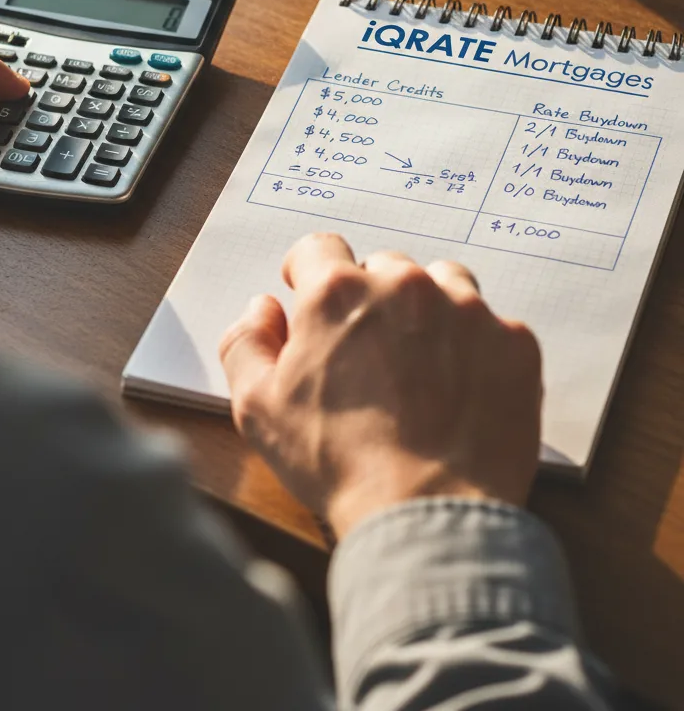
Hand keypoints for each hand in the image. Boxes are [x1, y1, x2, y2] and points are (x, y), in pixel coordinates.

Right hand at [219, 234, 541, 538]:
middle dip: (371, 300)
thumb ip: (246, 342)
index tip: (313, 299)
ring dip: (427, 310)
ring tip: (419, 366)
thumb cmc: (338, 462)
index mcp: (338, 293)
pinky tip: (460, 390)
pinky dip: (475, 347)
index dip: (310, 274)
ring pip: (442, 283)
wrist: (428, 513)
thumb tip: (263, 308)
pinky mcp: (514, 343)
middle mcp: (405, 285)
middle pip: (382, 267)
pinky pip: (491, 325)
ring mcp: (467, 310)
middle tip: (369, 353)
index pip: (319, 248)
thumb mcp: (257, 407)